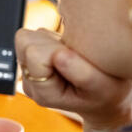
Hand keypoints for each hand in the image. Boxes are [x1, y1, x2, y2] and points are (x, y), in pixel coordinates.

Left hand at [15, 28, 131, 131]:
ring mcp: (29, 69)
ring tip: (72, 55)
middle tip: (74, 56)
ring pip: (29, 36)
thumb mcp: (101, 86)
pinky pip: (37, 35)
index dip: (55, 49)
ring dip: (52, 40)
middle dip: (51, 43)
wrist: (105, 96)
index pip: (33, 54)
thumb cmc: (105, 93)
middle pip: (25, 42)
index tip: (75, 57)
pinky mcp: (34, 57)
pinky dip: (53, 39)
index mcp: (43, 92)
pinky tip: (68, 52)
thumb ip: (82, 74)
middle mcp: (30, 81)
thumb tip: (58, 55)